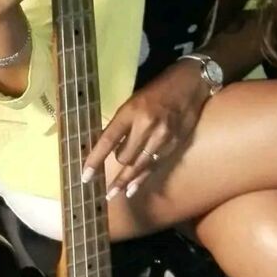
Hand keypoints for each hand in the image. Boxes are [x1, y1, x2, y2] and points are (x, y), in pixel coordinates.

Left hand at [83, 60, 210, 198]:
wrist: (191, 83)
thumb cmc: (158, 90)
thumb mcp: (134, 100)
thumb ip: (123, 123)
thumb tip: (108, 146)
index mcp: (131, 111)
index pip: (108, 140)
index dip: (95, 160)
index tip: (85, 176)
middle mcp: (146, 125)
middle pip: (124, 157)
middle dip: (115, 165)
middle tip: (108, 170)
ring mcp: (162, 137)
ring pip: (139, 166)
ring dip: (125, 180)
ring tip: (113, 194)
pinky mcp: (175, 144)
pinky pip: (154, 165)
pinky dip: (142, 178)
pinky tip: (133, 189)